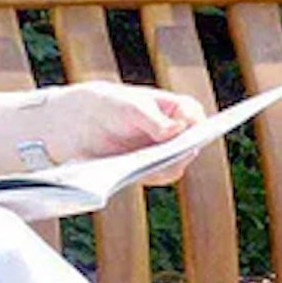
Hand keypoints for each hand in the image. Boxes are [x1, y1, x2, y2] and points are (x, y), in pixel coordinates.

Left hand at [50, 81, 205, 185]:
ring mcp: (166, 154)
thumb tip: (176, 130)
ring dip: (162, 167)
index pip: (196, 118)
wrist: (85, 123)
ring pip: (175, 165)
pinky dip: (148, 176)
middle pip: (189, 146)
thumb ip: (154, 119)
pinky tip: (133, 172)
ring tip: (144, 164)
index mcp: (181, 109)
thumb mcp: (131, 107)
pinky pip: (157, 177)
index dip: (194, 127)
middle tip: (165, 154)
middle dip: (178, 151)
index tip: (181, 132)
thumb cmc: (113, 105)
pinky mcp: (152, 171)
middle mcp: (179, 134)